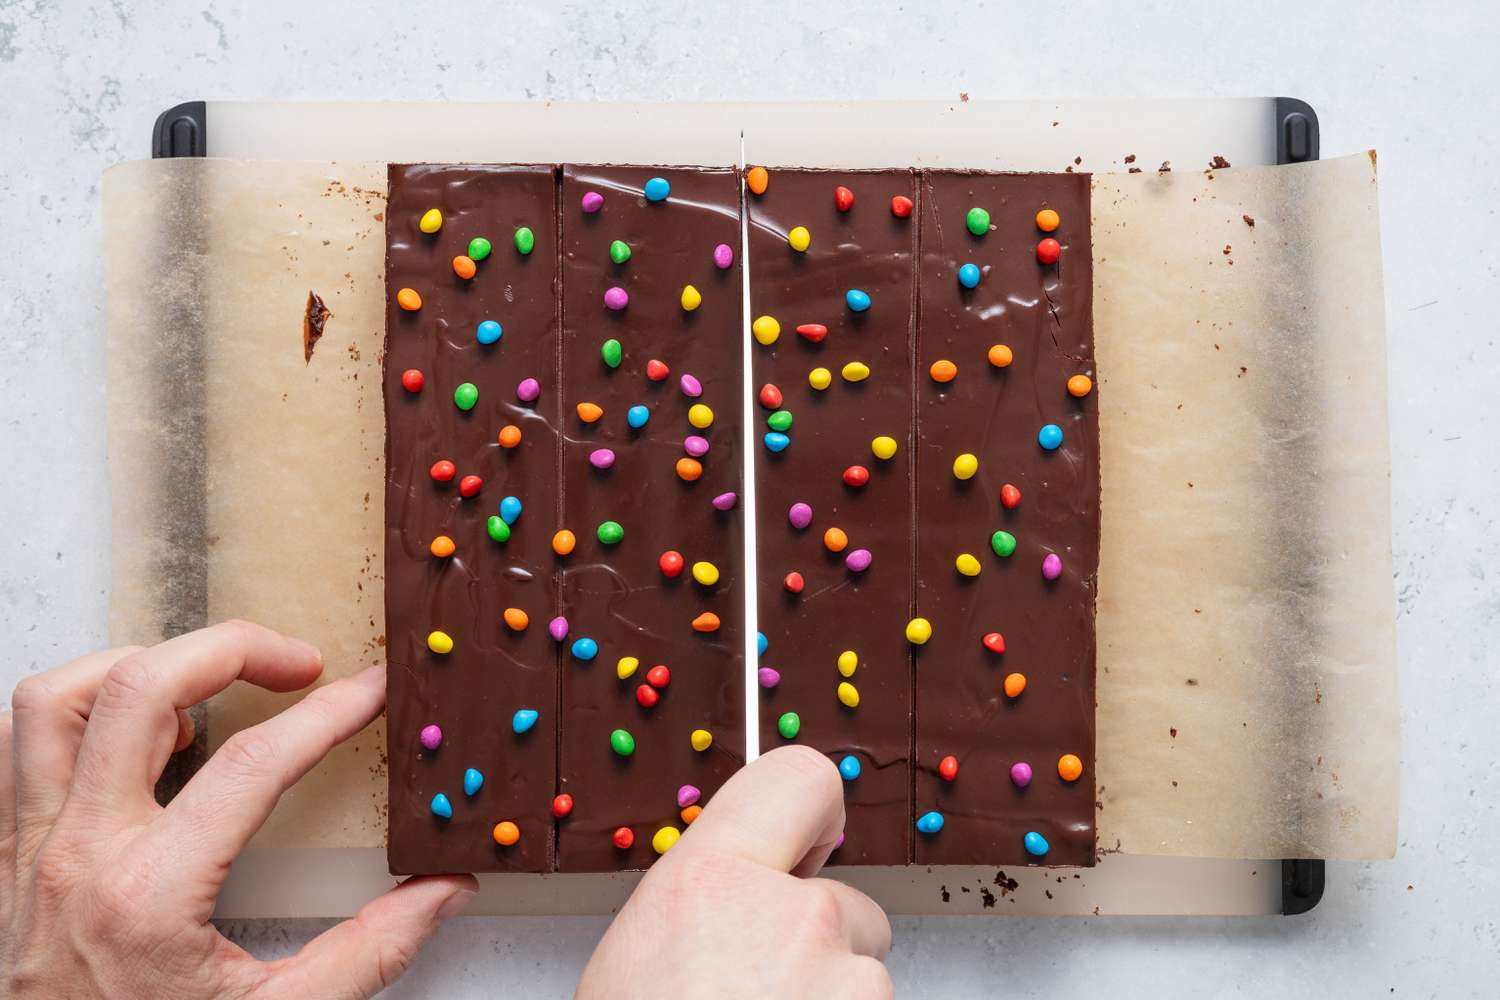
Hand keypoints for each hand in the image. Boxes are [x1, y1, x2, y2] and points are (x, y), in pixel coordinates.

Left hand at [1, 620, 476, 998]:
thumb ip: (369, 953)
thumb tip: (443, 890)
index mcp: (150, 898)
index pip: (253, 763)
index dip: (328, 714)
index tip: (370, 692)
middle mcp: (77, 857)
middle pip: (141, 690)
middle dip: (233, 649)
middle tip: (296, 664)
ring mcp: (27, 851)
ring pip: (57, 700)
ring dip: (136, 668)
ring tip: (201, 684)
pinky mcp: (3, 859)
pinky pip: (14, 747)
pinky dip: (71, 712)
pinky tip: (126, 729)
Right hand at [577, 745, 893, 998]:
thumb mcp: (633, 954)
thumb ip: (702, 901)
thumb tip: (739, 899)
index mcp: (712, 882)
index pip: (802, 778)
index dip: (812, 813)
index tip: (809, 842)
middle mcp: (792, 919)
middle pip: (839, 901)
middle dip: (815, 940)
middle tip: (755, 986)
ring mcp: (848, 982)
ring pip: (860, 971)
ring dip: (826, 995)